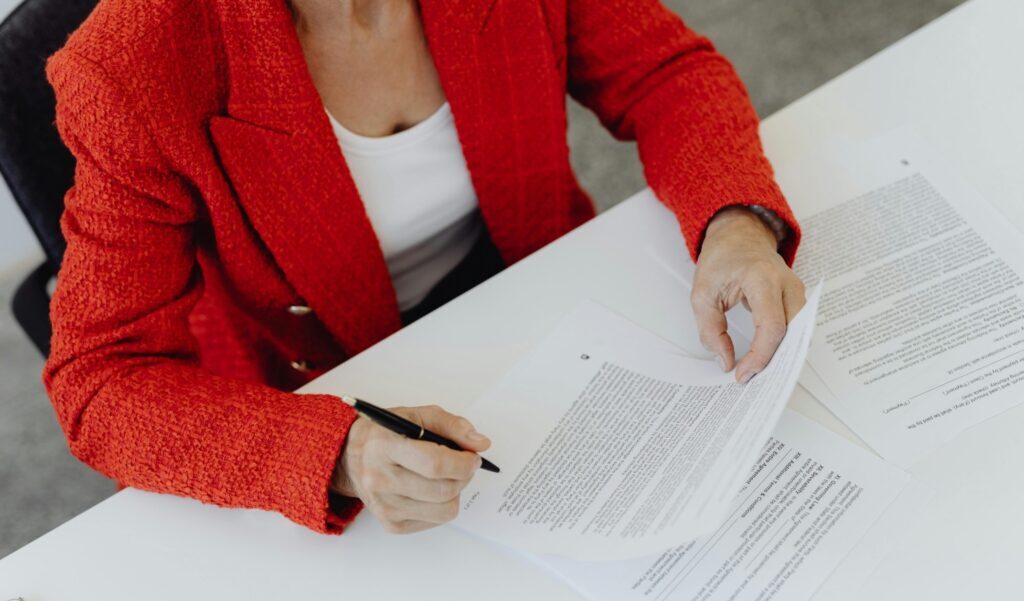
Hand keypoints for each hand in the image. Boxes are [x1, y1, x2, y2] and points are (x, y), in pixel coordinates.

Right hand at [333, 404, 490, 533]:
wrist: (349, 457)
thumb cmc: (386, 434)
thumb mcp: (417, 417)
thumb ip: (452, 426)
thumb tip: (480, 444)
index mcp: (384, 446)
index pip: (434, 464)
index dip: (463, 462)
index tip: (472, 456)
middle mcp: (379, 479)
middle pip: (443, 490)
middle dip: (463, 477)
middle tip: (462, 465)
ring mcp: (384, 506)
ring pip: (444, 510)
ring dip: (455, 492)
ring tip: (445, 477)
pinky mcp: (391, 524)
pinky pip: (435, 521)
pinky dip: (441, 505)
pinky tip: (429, 489)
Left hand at [691, 207, 805, 382]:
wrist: (739, 236)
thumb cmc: (721, 260)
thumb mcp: (702, 294)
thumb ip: (711, 330)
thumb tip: (726, 362)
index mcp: (763, 279)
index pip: (772, 327)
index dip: (760, 356)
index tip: (743, 374)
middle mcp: (788, 284)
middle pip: (793, 334)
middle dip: (775, 362)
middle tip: (753, 381)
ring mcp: (796, 291)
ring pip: (799, 333)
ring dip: (782, 356)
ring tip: (760, 374)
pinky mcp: (796, 299)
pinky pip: (796, 328)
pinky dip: (784, 346)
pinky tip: (768, 360)